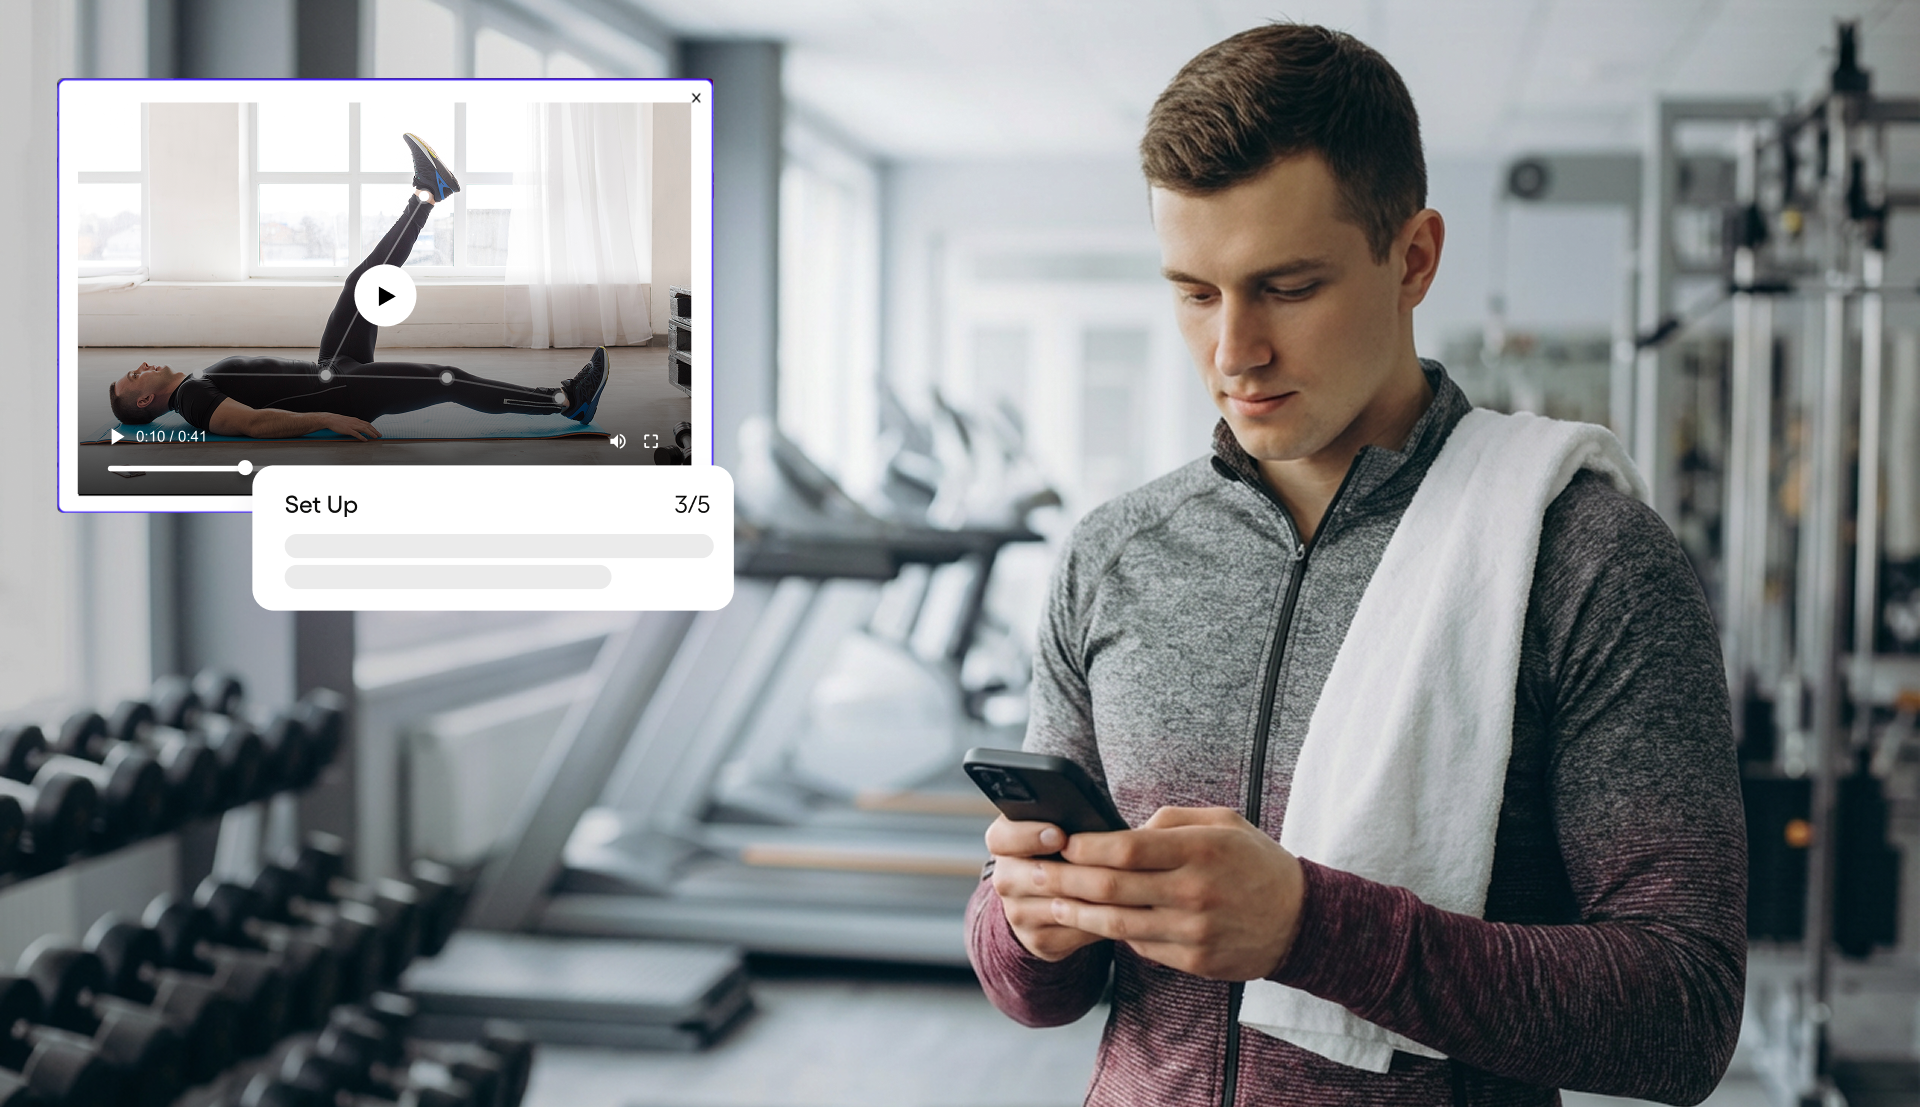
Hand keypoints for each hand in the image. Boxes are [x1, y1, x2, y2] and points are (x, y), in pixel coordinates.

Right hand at [317, 414, 380, 439]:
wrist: (330, 419)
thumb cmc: (338, 421)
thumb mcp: (349, 421)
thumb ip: (355, 425)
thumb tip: (360, 430)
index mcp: (355, 420)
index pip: (367, 424)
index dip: (373, 428)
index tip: (377, 431)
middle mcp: (355, 422)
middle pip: (368, 426)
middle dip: (375, 431)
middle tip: (380, 435)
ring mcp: (352, 425)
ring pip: (364, 429)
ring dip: (371, 433)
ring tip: (375, 437)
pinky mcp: (347, 430)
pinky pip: (356, 434)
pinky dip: (362, 437)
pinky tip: (365, 440)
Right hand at [985, 817, 1108, 961]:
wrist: (1056, 892)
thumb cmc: (1068, 846)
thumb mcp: (1062, 825)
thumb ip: (1070, 819)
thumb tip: (1097, 820)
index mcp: (1005, 842)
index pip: (1001, 838)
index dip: (1027, 836)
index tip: (1059, 835)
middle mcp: (1004, 878)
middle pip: (1025, 878)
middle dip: (1064, 873)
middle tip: (1098, 866)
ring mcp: (1017, 912)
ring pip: (1052, 908)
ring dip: (1087, 900)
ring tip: (1121, 888)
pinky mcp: (1036, 939)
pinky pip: (1068, 934)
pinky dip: (1095, 924)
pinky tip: (1119, 912)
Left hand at [1019, 806, 1304, 980]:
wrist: (1302, 922)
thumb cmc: (1255, 864)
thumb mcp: (1224, 823)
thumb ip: (1171, 821)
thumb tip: (1122, 830)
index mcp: (1201, 850)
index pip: (1126, 849)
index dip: (1086, 846)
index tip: (1062, 841)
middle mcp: (1195, 892)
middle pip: (1111, 887)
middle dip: (1065, 879)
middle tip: (1036, 872)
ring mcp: (1193, 932)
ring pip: (1116, 923)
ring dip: (1076, 912)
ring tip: (1049, 900)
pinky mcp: (1194, 961)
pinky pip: (1139, 946)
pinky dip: (1113, 932)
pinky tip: (1092, 920)